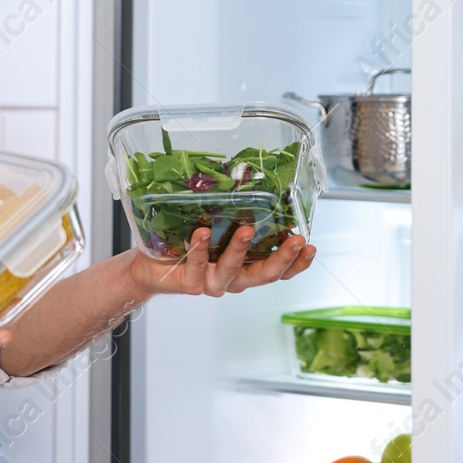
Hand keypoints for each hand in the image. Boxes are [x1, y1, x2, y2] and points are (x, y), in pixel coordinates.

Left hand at [127, 227, 315, 297]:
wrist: (151, 267)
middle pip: (265, 275)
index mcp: (247, 268)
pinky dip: (201, 249)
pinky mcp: (191, 283)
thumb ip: (238, 215)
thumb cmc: (188, 242)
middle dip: (283, 258)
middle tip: (297, 240)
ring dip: (241, 249)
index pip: (279, 272)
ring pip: (233, 271)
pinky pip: (198, 265)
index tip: (311, 246)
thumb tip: (255, 180)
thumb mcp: (219, 228)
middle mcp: (234, 279)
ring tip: (247, 230)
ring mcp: (213, 283)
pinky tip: (202, 233)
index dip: (297, 263)